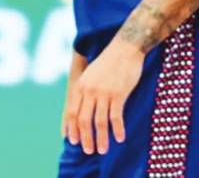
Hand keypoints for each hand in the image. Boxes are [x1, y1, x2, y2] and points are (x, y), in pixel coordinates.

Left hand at [63, 38, 143, 154]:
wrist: (126, 47)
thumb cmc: (110, 62)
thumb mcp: (91, 74)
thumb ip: (85, 90)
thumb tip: (83, 109)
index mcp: (81, 86)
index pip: (72, 113)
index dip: (72, 129)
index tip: (74, 142)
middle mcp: (90, 91)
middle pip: (84, 121)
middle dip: (85, 139)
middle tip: (89, 150)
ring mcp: (104, 93)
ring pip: (99, 122)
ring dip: (101, 139)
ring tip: (103, 150)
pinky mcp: (119, 93)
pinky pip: (116, 117)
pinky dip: (117, 130)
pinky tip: (120, 138)